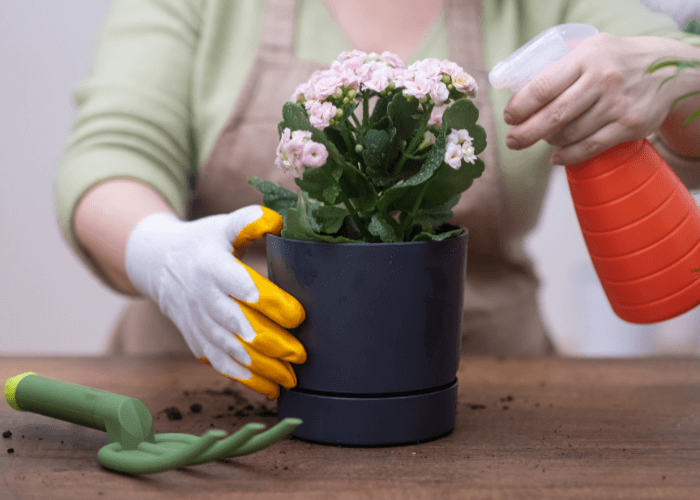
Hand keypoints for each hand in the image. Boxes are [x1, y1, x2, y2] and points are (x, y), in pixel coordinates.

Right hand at [125, 205, 305, 398]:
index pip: (242, 287)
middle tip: (301, 353)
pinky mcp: (198, 341)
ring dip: (262, 366)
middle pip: (238, 325)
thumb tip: (277, 219)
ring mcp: (199, 323)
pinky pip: (221, 364)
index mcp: (212, 267)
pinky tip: (271, 388)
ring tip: (292, 377)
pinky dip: (245, 379)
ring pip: (231, 350)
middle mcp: (204, 298)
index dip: (270, 302)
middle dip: (271, 342)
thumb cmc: (203, 243)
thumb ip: (249, 222)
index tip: (298, 315)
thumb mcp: (222, 226)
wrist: (159, 265)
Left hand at [503, 33, 696, 164]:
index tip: (509, 117)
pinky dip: (568, 155)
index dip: (520, 107)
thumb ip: (559, 69)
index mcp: (585, 58)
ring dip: (550, 141)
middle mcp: (602, 80)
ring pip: (569, 134)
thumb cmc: (615, 61)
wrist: (667, 68)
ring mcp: (617, 104)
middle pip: (553, 116)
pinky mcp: (629, 125)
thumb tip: (519, 95)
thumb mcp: (589, 51)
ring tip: (545, 139)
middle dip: (525, 133)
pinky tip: (556, 157)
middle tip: (512, 141)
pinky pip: (590, 147)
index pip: (542, 86)